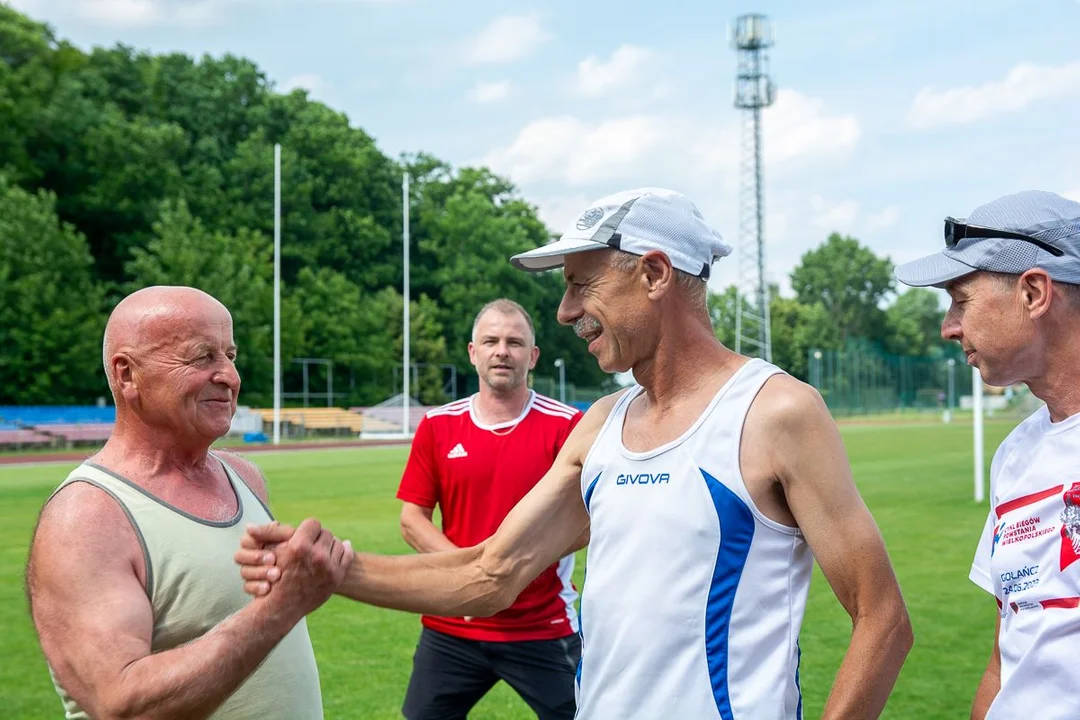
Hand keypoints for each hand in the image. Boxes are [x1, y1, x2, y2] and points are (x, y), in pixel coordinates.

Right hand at [235, 521, 295, 595]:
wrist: (306, 577)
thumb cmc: (299, 552)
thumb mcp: (291, 539)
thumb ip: (280, 532)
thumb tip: (272, 523)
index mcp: (258, 541)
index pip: (246, 540)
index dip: (254, 542)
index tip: (265, 544)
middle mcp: (252, 555)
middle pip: (239, 555)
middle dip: (256, 557)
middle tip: (273, 559)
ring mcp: (251, 571)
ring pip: (243, 572)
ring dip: (259, 572)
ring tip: (276, 574)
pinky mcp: (254, 586)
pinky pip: (247, 587)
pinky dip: (257, 587)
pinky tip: (268, 588)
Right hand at [236, 519, 352, 620]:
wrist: (283, 607)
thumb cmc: (274, 578)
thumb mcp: (272, 554)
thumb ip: (272, 536)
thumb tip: (259, 524)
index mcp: (299, 546)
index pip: (313, 523)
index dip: (308, 528)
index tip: (306, 533)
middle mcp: (316, 556)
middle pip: (326, 533)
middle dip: (319, 537)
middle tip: (315, 542)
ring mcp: (329, 567)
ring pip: (337, 543)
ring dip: (330, 545)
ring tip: (323, 548)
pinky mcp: (337, 576)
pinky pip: (347, 554)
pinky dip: (344, 550)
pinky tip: (342, 547)